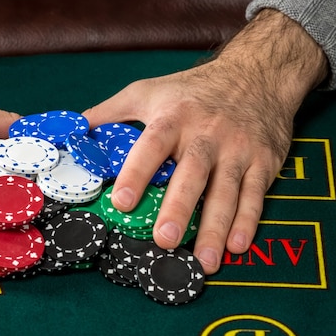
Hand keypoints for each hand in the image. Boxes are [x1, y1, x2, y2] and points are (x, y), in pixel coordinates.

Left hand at [83, 9, 327, 273]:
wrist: (256, 74)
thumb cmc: (192, 89)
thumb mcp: (148, 91)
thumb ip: (110, 112)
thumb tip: (73, 133)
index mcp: (173, 117)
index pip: (152, 146)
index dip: (137, 173)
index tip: (121, 202)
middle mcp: (206, 134)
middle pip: (192, 173)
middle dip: (179, 208)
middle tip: (164, 240)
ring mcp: (238, 148)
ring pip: (226, 191)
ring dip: (216, 227)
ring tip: (204, 261)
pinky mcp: (263, 161)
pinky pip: (255, 194)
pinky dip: (248, 221)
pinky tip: (237, 246)